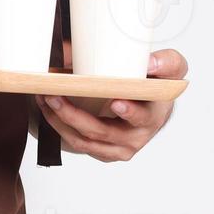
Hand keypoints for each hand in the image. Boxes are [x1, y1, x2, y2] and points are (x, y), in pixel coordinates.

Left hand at [34, 49, 187, 161]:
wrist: (150, 102)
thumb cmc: (155, 83)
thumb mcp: (170, 69)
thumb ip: (166, 62)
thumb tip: (150, 63)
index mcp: (153, 115)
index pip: (142, 117)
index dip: (129, 112)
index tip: (115, 102)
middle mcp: (137, 136)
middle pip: (102, 132)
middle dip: (74, 115)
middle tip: (53, 95)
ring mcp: (119, 148)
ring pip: (85, 140)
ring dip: (60, 120)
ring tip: (44, 98)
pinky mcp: (105, 151)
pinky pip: (78, 143)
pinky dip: (60, 127)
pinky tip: (47, 108)